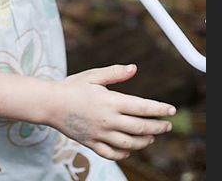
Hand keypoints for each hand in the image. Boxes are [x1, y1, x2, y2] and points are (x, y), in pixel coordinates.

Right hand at [48, 64, 174, 160]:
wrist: (49, 103)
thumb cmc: (72, 86)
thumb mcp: (94, 75)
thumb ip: (115, 73)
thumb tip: (134, 68)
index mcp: (110, 101)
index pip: (142, 107)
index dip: (159, 109)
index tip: (171, 110)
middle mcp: (107, 120)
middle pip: (140, 128)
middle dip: (157, 127)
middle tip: (167, 125)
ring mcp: (99, 134)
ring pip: (129, 144)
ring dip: (144, 142)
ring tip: (151, 137)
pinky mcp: (91, 143)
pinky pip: (111, 154)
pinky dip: (124, 154)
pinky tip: (129, 149)